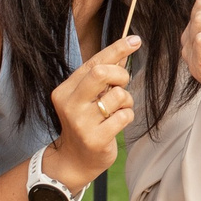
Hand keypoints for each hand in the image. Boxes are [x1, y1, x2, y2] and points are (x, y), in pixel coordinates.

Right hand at [46, 37, 141, 186]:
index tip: (135, 40)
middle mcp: (70, 104)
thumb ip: (102, 75)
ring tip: (116, 111)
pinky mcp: (95, 138)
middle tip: (122, 85)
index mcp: (65, 90)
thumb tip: (126, 46)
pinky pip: (125, 116)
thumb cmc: (85, 122)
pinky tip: (116, 124)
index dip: (116, 49)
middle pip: (101, 73)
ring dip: (126, 101)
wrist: (74, 160)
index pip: (93, 62)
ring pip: (119, 96)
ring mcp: (81, 123)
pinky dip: (127, 116)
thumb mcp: (87, 96)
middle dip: (120, 75)